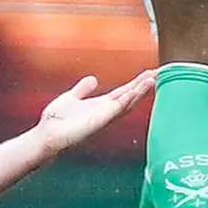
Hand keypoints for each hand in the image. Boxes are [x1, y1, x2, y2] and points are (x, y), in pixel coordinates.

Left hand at [32, 70, 154, 153]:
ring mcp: (105, 117)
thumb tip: (93, 79)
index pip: (124, 92)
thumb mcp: (71, 98)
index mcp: (101, 106)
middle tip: (161, 73)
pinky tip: (139, 89)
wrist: (46, 135)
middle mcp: (106, 112)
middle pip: (131, 97)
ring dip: (141, 90)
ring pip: (128, 101)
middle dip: (145, 85)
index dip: (138, 83)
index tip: (151, 72)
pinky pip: (119, 107)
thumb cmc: (56, 121)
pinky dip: (130, 97)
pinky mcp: (100, 120)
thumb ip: (83, 89)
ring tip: (154, 78)